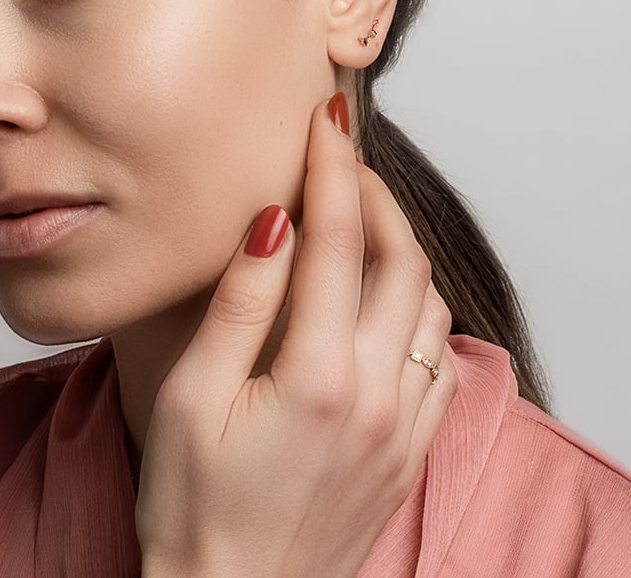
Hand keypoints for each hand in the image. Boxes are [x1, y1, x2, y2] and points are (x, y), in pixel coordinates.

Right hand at [135, 93, 456, 577]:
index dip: (332, 169)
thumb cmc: (195, 508)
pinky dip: (418, 307)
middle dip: (376, 197)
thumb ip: (241, 304)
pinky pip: (439, 356)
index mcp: (319, 378)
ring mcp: (405, 425)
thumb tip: (273, 223)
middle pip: (400, 260)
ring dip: (401, 249)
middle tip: (343, 163)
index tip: (326, 121)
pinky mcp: (412, 447)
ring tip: (362, 222)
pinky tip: (387, 298)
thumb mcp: (191, 399)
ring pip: (428, 303)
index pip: (338, 241)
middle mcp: (380, 396)